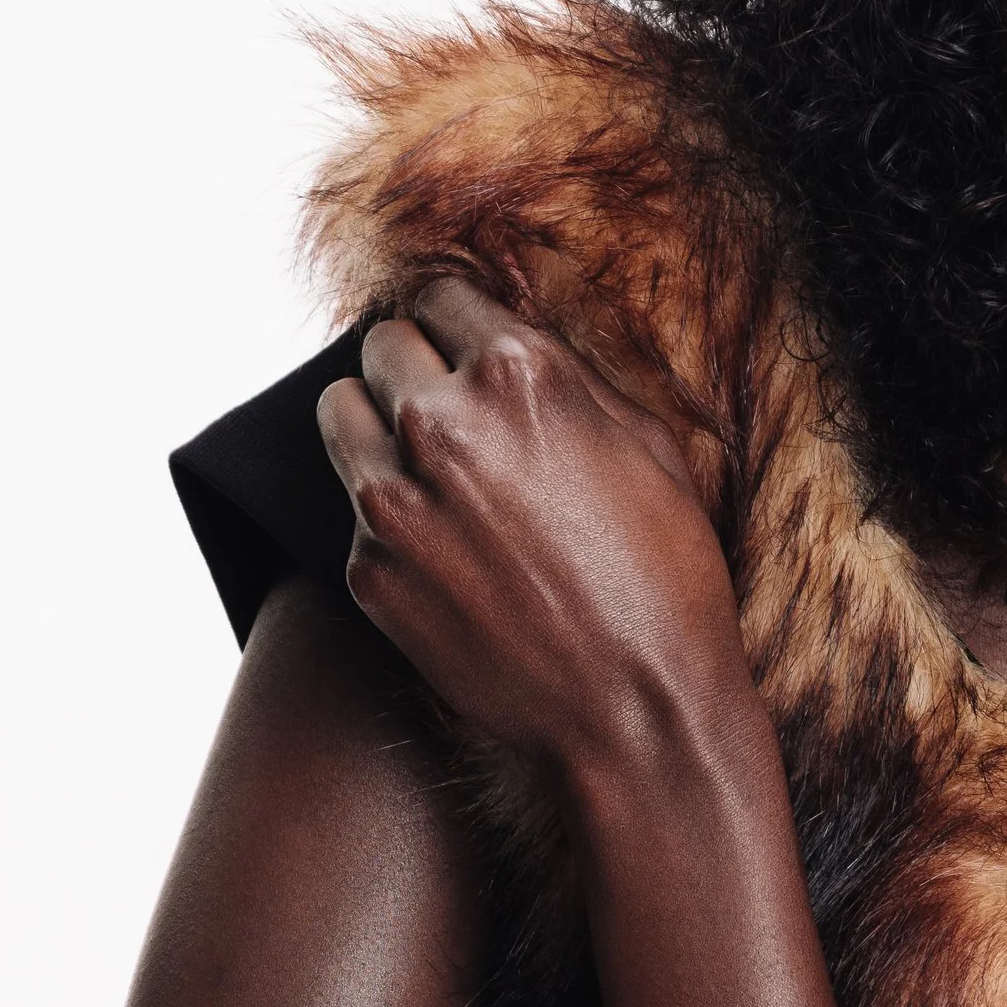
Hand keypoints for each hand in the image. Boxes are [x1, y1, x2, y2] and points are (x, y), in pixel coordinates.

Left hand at [316, 278, 746, 767]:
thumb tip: (523, 345)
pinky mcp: (369, 570)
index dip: (459, 324)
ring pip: (338, 412)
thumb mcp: (652, 449)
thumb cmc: (667, 580)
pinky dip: (389, 518)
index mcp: (518, 374)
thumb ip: (574, 380)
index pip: (441, 297)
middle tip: (447, 406)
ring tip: (425, 462)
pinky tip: (448, 552)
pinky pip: (353, 511)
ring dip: (375, 422)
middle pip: (379, 345)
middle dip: (412, 366)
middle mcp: (439, 424)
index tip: (466, 350)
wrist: (637, 710)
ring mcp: (392, 500)